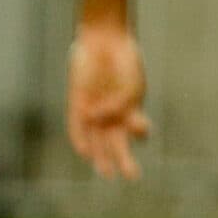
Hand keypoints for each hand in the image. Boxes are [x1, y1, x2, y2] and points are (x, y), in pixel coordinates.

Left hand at [68, 21, 150, 180]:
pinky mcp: (77, 105)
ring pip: (98, 140)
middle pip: (118, 142)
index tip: (141, 128)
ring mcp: (95, 111)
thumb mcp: (131, 85)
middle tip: (132, 176)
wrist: (105, 40)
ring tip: (106, 172)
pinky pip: (76, 128)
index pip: (138, 129)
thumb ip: (120, 105)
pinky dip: (81, 139)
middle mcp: (112, 114)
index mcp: (131, 109)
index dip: (141, 132)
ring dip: (102, 156)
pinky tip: (86, 152)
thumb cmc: (125, 62)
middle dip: (125, 159)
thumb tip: (97, 118)